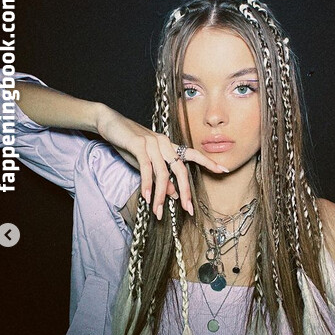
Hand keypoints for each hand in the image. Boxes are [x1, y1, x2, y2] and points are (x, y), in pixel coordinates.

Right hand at [96, 104, 228, 219]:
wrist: (110, 123)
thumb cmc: (129, 143)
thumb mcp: (146, 163)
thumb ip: (160, 177)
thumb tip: (173, 194)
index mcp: (169, 146)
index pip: (193, 155)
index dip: (208, 162)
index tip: (224, 170)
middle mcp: (165, 143)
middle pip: (181, 170)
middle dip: (185, 191)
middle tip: (188, 209)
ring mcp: (153, 143)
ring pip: (162, 174)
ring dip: (160, 195)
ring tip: (158, 211)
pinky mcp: (139, 144)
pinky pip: (146, 168)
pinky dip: (146, 184)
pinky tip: (146, 196)